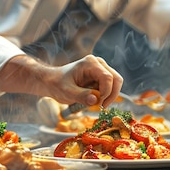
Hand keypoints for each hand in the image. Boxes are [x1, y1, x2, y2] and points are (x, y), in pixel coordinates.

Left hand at [0, 54, 122, 108]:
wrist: (52, 82)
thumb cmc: (57, 84)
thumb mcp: (66, 92)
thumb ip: (80, 96)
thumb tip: (95, 100)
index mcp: (90, 63)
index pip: (107, 78)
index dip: (106, 92)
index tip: (98, 103)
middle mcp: (98, 63)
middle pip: (116, 80)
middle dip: (110, 95)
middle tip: (100, 106)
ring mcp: (101, 69)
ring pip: (116, 84)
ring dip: (109, 96)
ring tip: (95, 103)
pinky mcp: (102, 76)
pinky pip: (111, 87)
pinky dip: (106, 95)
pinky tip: (94, 99)